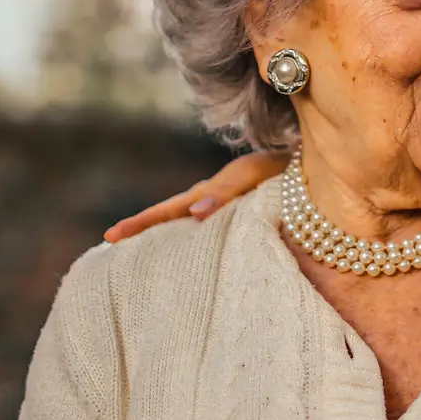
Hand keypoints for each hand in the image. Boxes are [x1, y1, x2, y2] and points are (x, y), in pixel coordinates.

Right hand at [102, 150, 289, 241]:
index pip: (167, 210)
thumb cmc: (283, 168)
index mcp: (210, 192)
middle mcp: (212, 199)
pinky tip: (187, 256)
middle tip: (109, 246)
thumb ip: (223, 194)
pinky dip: (192, 238)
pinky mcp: (240, 214)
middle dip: (141, 230)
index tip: (112, 237)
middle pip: (170, 216)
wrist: (310, 163)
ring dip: (164, 236)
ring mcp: (224, 206)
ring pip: (186, 222)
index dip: (140, 223)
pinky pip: (209, 228)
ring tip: (138, 256)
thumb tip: (192, 214)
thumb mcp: (252, 176)